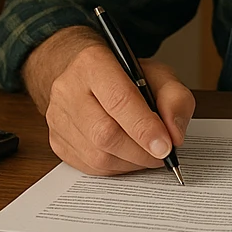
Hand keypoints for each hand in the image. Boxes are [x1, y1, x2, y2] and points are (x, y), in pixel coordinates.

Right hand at [22, 26, 195, 175]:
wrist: (89, 76)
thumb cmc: (126, 75)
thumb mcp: (159, 74)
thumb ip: (175, 99)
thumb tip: (174, 137)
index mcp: (93, 63)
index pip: (119, 100)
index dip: (144, 128)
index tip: (166, 147)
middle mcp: (68, 89)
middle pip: (104, 133)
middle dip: (140, 151)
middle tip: (162, 154)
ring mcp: (57, 117)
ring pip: (96, 156)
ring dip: (130, 162)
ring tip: (148, 154)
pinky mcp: (56, 141)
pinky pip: (88, 167)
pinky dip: (116, 168)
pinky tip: (128, 157)